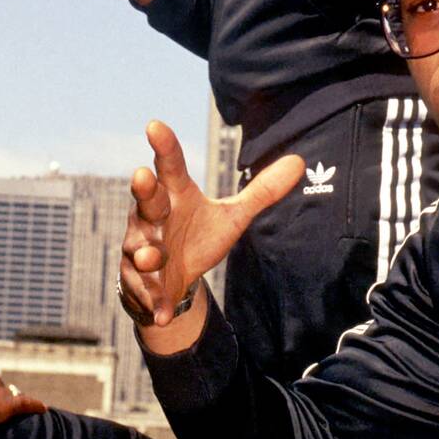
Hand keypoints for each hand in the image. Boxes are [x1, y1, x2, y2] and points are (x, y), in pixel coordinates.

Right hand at [120, 120, 303, 351]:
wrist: (172, 278)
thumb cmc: (197, 234)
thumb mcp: (232, 216)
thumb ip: (262, 191)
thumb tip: (299, 161)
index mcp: (175, 194)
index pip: (169, 165)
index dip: (164, 145)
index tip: (155, 125)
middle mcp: (152, 216)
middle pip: (145, 199)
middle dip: (143, 189)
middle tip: (143, 175)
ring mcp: (143, 248)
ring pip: (139, 246)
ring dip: (146, 252)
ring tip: (154, 257)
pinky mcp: (141, 281)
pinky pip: (146, 290)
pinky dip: (154, 301)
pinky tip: (163, 313)